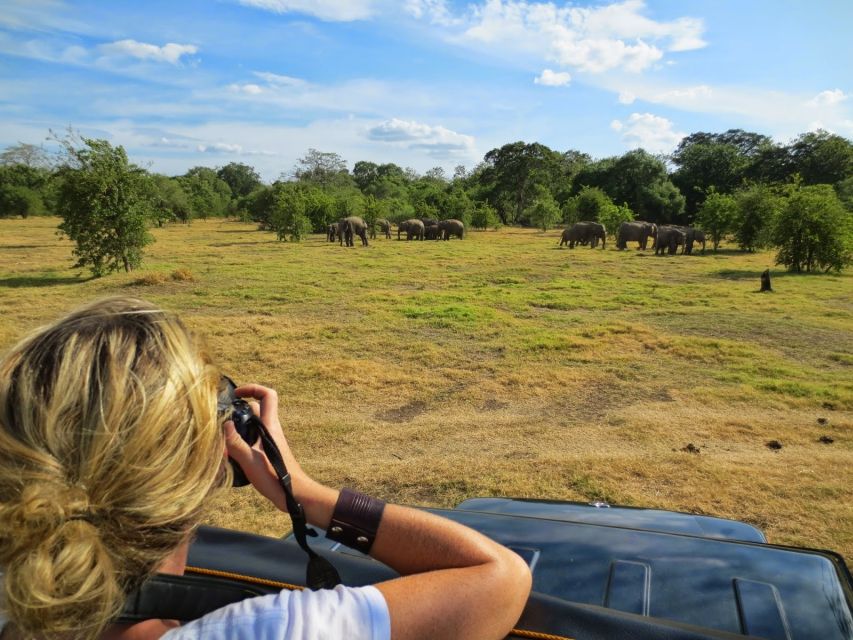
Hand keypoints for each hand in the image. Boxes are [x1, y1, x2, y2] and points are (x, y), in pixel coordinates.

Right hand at [224, 384, 306, 511]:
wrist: (293, 495)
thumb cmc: (275, 478)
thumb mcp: (250, 460)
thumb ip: (236, 442)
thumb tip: (225, 424)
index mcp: (270, 426)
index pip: (268, 395)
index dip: (253, 389)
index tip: (236, 395)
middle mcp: (270, 430)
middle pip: (255, 409)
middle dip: (238, 411)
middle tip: (222, 419)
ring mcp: (269, 441)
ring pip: (252, 425)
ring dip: (237, 428)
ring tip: (220, 439)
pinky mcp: (266, 452)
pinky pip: (251, 439)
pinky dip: (240, 441)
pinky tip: (228, 455)